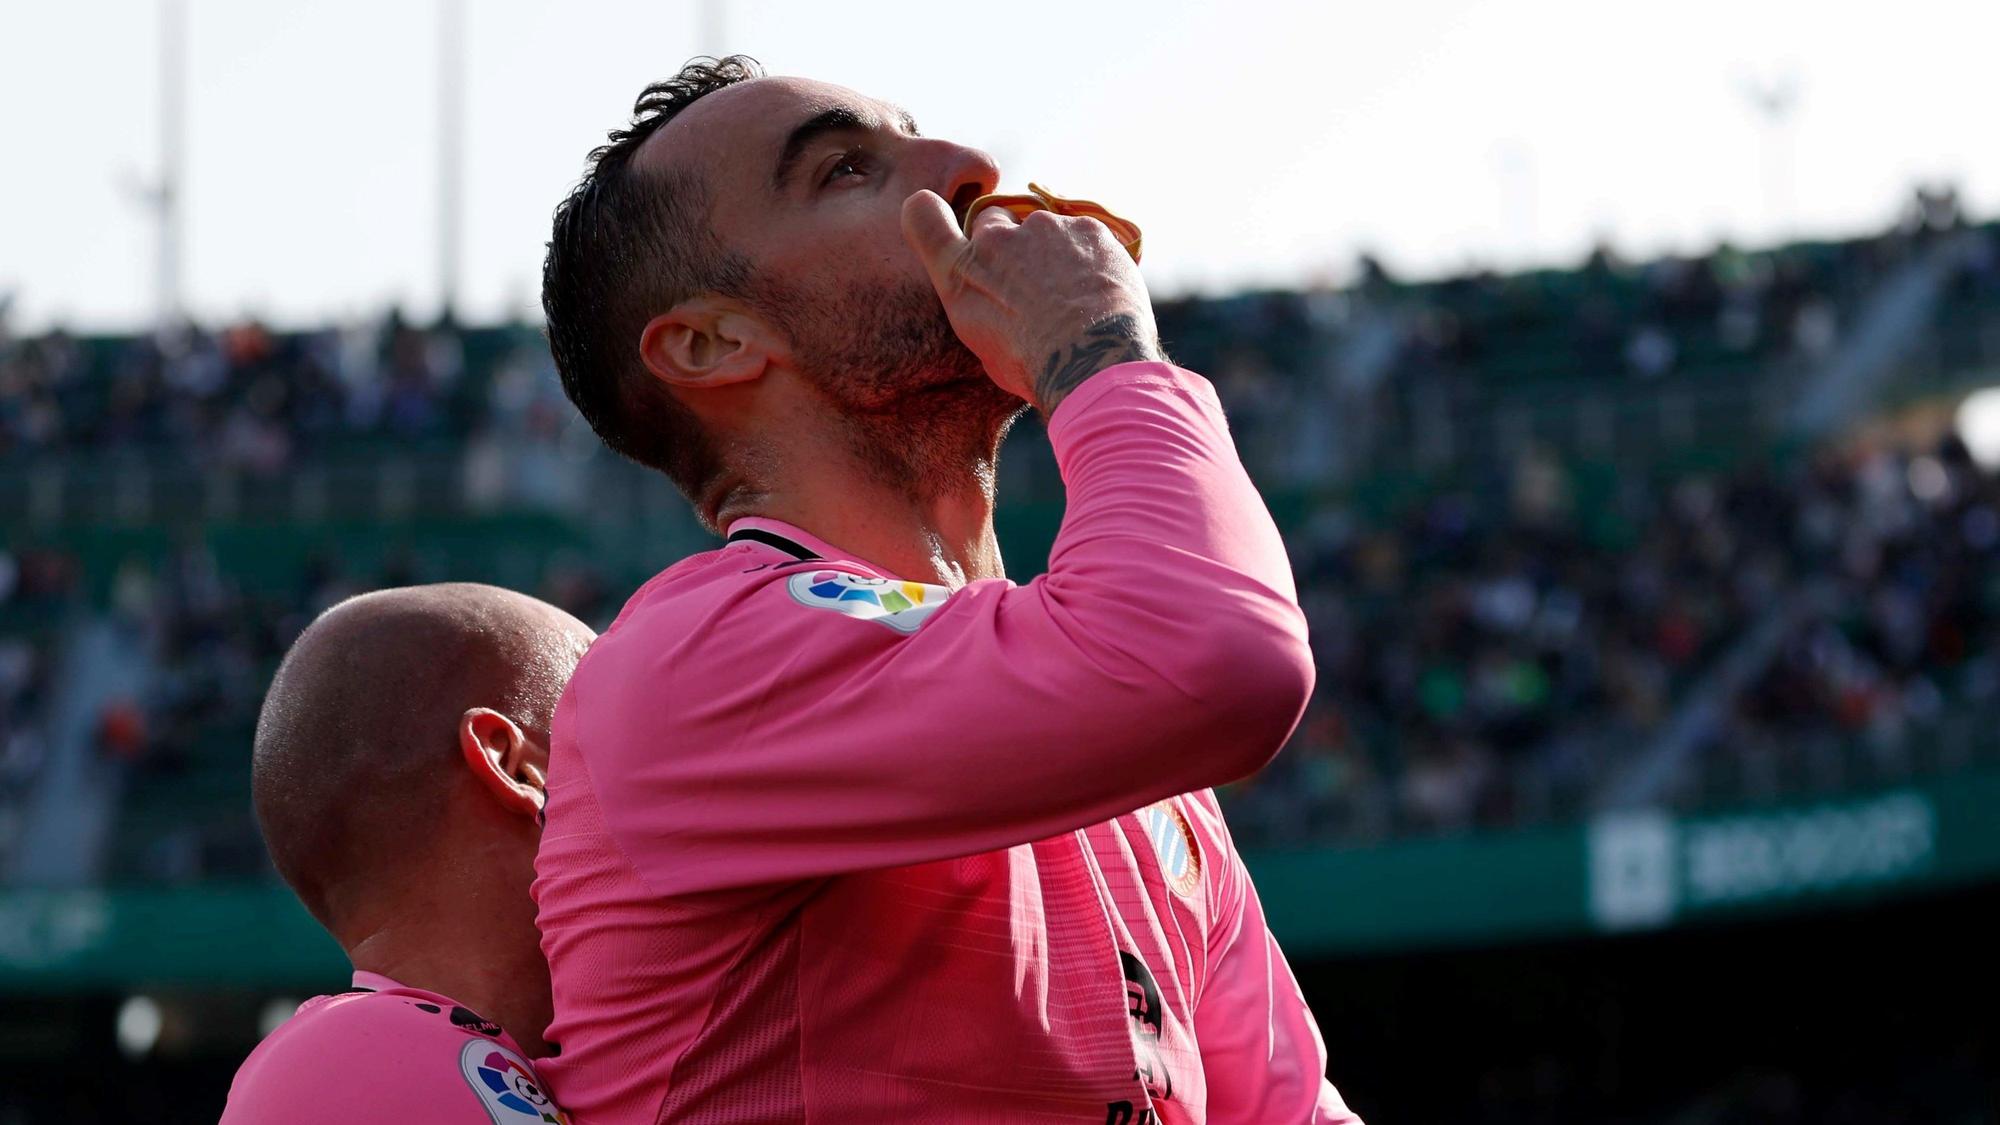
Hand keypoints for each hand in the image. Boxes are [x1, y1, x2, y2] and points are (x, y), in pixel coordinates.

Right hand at [901, 189, 1163, 415]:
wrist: (1090, 360)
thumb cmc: (1032, 366)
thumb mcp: (984, 343)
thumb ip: (981, 304)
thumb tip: (996, 300)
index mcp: (960, 273)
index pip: (924, 219)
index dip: (927, 212)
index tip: (931, 210)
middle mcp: (995, 239)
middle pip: (995, 222)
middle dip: (1008, 243)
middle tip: (1031, 284)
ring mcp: (1042, 227)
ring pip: (1045, 229)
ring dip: (1054, 251)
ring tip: (1073, 298)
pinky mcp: (1086, 227)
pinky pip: (1085, 236)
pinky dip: (1090, 256)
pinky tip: (1099, 291)